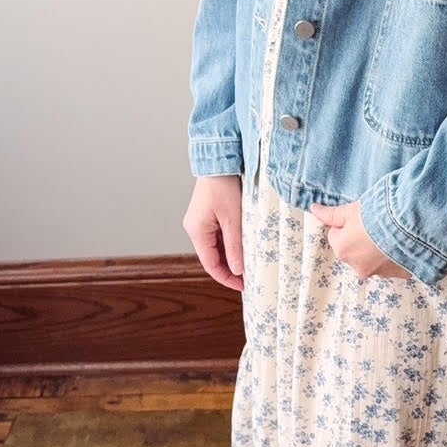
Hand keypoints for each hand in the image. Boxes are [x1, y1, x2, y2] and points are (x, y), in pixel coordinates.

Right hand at [183, 176, 244, 291]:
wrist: (219, 160)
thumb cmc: (223, 185)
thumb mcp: (233, 219)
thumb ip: (235, 246)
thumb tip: (238, 270)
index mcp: (197, 231)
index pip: (211, 265)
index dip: (227, 278)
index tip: (243, 287)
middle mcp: (195, 228)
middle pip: (213, 257)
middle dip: (230, 268)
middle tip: (250, 277)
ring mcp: (201, 221)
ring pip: (217, 247)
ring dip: (232, 255)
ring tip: (250, 263)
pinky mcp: (209, 214)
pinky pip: (219, 235)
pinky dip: (231, 243)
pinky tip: (244, 246)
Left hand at [309, 199, 413, 280]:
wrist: (410, 224)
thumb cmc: (377, 214)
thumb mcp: (351, 210)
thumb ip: (331, 214)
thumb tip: (314, 210)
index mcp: (342, 249)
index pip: (336, 236)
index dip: (347, 225)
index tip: (359, 218)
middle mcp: (357, 266)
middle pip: (353, 251)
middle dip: (361, 240)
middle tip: (375, 225)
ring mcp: (378, 272)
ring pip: (373, 260)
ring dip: (378, 250)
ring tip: (390, 233)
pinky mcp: (398, 274)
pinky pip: (393, 265)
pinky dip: (395, 257)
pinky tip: (401, 243)